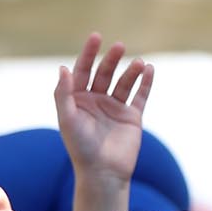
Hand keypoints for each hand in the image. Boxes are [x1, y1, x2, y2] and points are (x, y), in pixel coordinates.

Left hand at [56, 33, 153, 185]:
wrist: (103, 173)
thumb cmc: (80, 149)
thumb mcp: (68, 119)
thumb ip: (63, 94)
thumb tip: (63, 68)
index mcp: (78, 100)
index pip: (83, 70)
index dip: (88, 53)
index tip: (96, 37)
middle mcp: (96, 101)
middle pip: (104, 72)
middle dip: (111, 59)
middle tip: (119, 46)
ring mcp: (115, 108)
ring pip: (124, 82)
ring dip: (131, 70)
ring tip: (138, 63)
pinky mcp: (132, 117)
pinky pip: (141, 95)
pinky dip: (146, 82)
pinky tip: (149, 69)